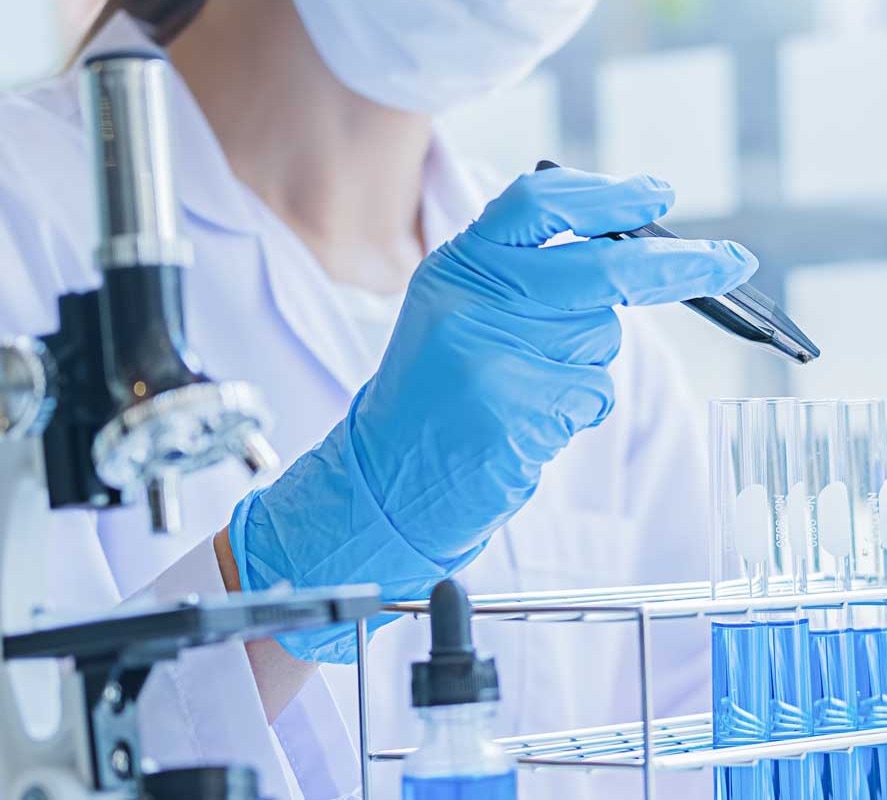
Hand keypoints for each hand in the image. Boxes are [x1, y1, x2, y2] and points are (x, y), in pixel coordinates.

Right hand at [227, 167, 756, 661]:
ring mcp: (488, 355)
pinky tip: (527, 423)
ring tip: (527, 389)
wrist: (387, 474)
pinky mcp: (513, 409)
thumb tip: (627, 251)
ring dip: (586, 364)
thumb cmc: (435, 394)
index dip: (606, 194)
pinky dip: (576, 409)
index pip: (537, 203)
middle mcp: (468, 300)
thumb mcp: (460, 314)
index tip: (656, 192)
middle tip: (729, 263)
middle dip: (674, 266)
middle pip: (597, 268)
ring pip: (600, 340)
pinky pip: (592, 395)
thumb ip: (524, 278)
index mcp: (455, 267)